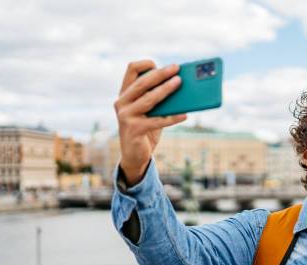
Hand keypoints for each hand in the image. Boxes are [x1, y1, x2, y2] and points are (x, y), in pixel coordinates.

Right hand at [113, 60, 186, 184]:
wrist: (135, 156)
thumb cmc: (146, 130)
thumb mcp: (151, 111)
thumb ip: (159, 99)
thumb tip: (180, 85)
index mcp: (125, 94)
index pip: (131, 70)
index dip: (146, 64)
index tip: (161, 65)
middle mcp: (121, 102)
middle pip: (142, 82)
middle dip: (160, 73)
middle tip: (176, 68)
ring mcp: (125, 116)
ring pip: (149, 99)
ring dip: (166, 89)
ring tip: (180, 83)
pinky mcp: (134, 130)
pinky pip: (157, 121)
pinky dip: (172, 117)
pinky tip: (184, 115)